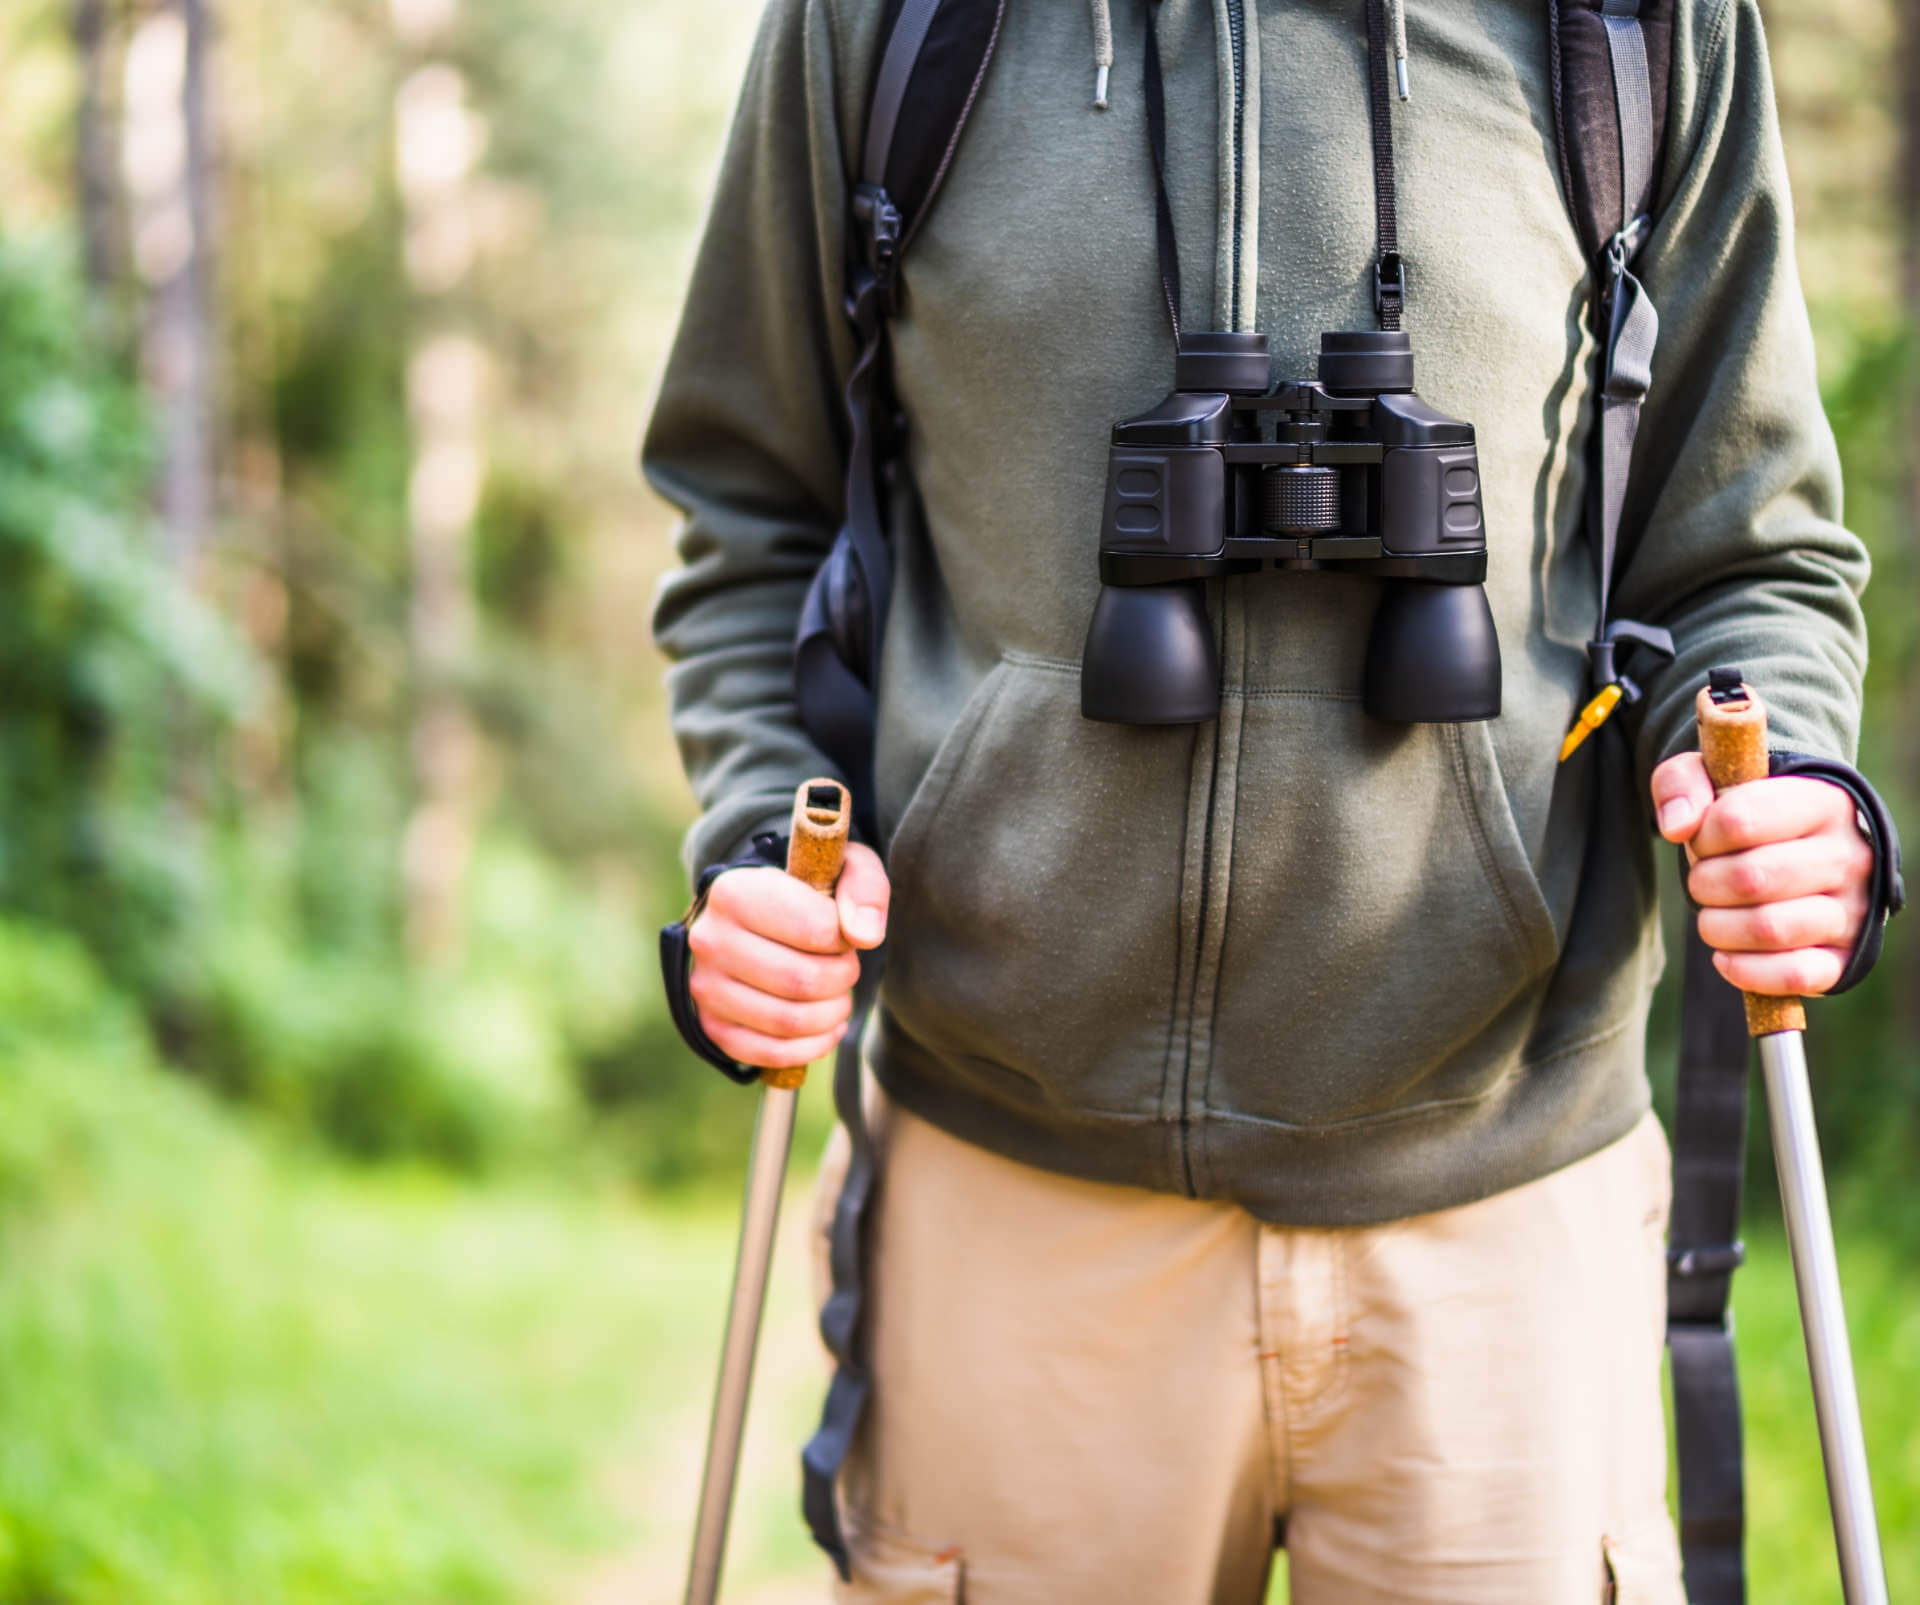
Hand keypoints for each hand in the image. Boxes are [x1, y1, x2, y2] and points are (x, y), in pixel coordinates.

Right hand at [686, 842, 889, 1070]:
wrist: (756, 918)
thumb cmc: (805, 893)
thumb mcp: (841, 869)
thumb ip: (864, 889)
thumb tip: (866, 935)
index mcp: (735, 892)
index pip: (815, 929)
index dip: (845, 940)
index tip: (844, 933)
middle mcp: (710, 940)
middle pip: (803, 981)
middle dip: (842, 979)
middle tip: (846, 966)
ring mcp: (705, 988)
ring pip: (789, 1022)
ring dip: (832, 1014)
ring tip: (838, 994)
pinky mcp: (711, 1026)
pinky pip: (771, 1053)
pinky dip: (812, 1046)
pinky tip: (827, 1026)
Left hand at [1652, 754, 1871, 995]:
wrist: (1803, 852)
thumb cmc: (1748, 813)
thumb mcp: (1711, 778)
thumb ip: (1681, 785)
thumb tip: (1677, 827)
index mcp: (1821, 802)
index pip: (1739, 820)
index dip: (1702, 836)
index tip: (1704, 840)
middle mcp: (1848, 855)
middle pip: (1751, 878)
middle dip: (1704, 884)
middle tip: (1704, 881)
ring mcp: (1853, 909)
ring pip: (1770, 928)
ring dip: (1718, 927)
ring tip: (1714, 915)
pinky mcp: (1844, 957)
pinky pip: (1797, 975)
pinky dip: (1747, 971)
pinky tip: (1725, 956)